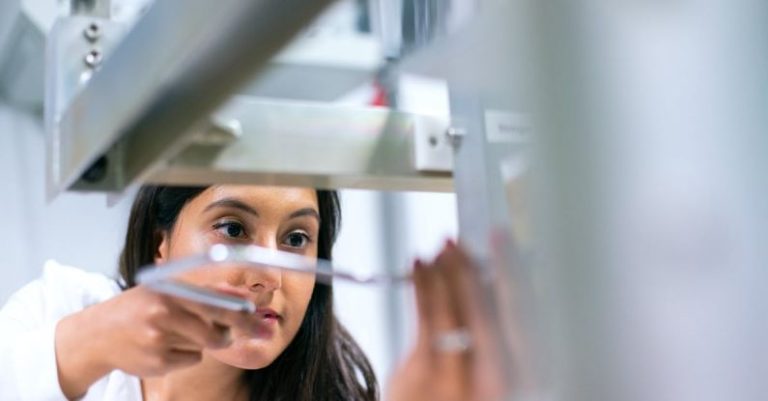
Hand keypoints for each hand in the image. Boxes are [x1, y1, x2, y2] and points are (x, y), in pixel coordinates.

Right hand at [55, 285, 257, 398]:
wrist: (96, 335)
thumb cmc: (139, 308)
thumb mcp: (166, 289)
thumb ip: (203, 290)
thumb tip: (242, 294)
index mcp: (168, 290)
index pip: (215, 301)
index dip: (241, 311)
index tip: (259, 315)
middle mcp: (163, 312)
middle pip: (216, 329)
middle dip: (240, 331)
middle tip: (259, 331)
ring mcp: (159, 339)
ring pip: (206, 344)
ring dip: (205, 340)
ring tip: (183, 331)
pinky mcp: (156, 362)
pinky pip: (192, 359)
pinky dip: (188, 354)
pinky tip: (165, 346)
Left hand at [388, 238, 528, 400]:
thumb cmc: (464, 389)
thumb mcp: (495, 367)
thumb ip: (501, 329)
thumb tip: (498, 274)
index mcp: (526, 378)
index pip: (534, 320)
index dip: (526, 278)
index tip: (517, 249)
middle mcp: (501, 382)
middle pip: (506, 315)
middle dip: (504, 269)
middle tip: (499, 236)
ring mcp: (461, 380)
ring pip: (461, 313)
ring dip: (454, 270)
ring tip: (448, 245)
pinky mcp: (424, 374)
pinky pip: (426, 318)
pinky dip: (423, 284)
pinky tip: (420, 263)